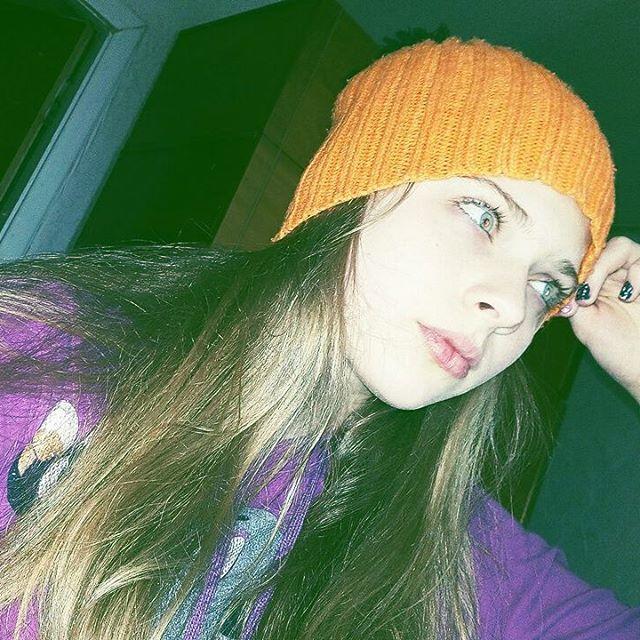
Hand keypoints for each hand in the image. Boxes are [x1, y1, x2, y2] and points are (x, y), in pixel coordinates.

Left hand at [557, 236, 639, 401]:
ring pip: (621, 247)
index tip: (572, 288)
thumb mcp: (584, 323)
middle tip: (587, 294)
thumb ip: (572, 299)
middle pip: (600, 248)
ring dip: (609, 267)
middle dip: (592, 267)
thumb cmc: (615, 349)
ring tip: (613, 296)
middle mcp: (613, 276)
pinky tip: (629, 296)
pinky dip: (636, 274)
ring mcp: (634, 276)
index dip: (574, 264)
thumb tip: (557, 282)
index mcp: (593, 285)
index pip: (581, 259)